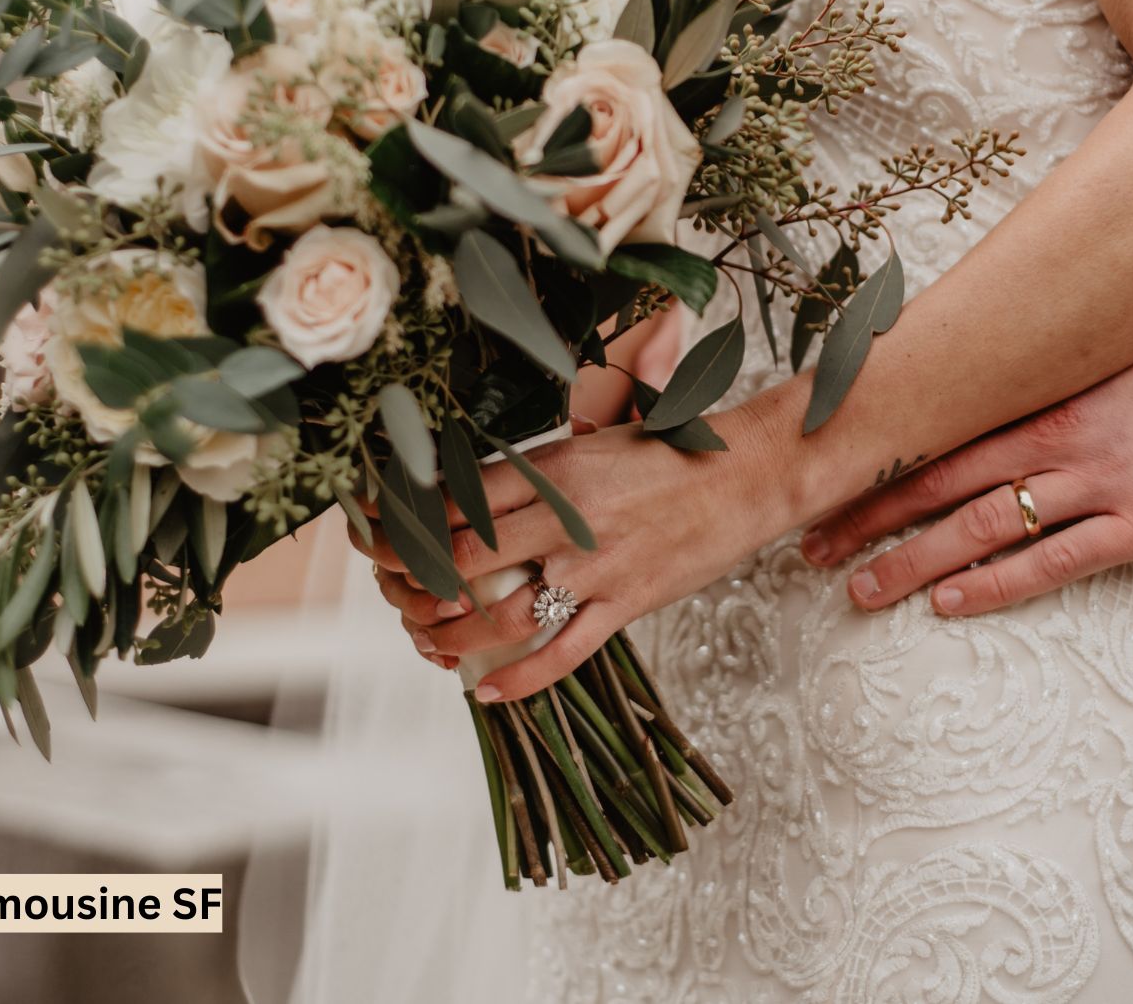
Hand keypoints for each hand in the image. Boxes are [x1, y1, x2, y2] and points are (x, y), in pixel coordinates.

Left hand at [379, 404, 799, 701]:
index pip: (457, 500)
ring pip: (503, 616)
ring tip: (428, 644)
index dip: (408, 525)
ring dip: (453, 638)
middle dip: (415, 585)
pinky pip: (563, 654)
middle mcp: (568, 517)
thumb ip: (536, 469)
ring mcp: (598, 567)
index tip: (381, 539)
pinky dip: (519, 680)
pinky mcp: (628, 604)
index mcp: (555, 466)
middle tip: (396, 595)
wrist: (751, 472)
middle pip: (464, 560)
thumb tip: (472, 493)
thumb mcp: (593, 440)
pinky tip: (486, 691)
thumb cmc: (673, 451)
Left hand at [801, 265, 1132, 615]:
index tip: (825, 477)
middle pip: (940, 479)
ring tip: (859, 589)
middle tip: (808, 546)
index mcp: (1052, 384)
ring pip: (981, 525)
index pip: (942, 427)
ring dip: (912, 560)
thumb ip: (1066, 371)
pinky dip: (994, 586)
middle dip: (870, 515)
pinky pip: (1055, 562)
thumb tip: (1012, 383)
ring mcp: (1103, 480)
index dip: (880, 458)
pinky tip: (948, 602)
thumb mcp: (1124, 344)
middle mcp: (1062, 432)